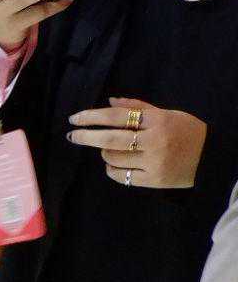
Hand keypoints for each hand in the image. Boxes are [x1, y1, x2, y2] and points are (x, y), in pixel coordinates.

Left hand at [67, 98, 205, 188]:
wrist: (209, 158)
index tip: (75, 118)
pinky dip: (112, 169)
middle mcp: (154, 141)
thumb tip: (109, 101)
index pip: (117, 116)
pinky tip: (115, 164)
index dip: (93, 116)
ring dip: (105, 152)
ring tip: (111, 149)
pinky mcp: (153, 180)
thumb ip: (138, 107)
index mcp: (157, 120)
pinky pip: (121, 175)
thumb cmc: (185, 132)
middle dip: (86, 136)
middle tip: (72, 136)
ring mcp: (153, 162)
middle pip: (110, 138)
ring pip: (113, 157)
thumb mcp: (167, 113)